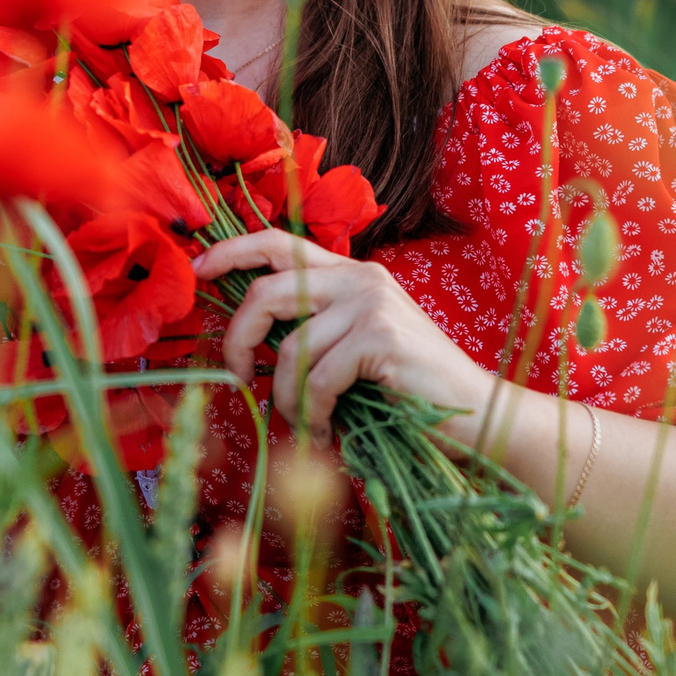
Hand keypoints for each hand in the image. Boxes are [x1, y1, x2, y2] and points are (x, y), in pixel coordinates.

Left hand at [199, 229, 489, 436]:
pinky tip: (328, 433)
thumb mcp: (356, 347)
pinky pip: (317, 380)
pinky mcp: (380, 337)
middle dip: (240, 339)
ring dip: (287, 400)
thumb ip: (315, 330)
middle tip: (240, 379)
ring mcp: (371, 304)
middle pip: (267, 292)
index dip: (232, 251)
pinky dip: (314, 416)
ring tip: (306, 425)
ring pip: (290, 349)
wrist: (477, 414)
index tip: (197, 269)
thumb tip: (248, 342)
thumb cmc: (409, 390)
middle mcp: (359, 278)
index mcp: (350, 273)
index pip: (278, 242)